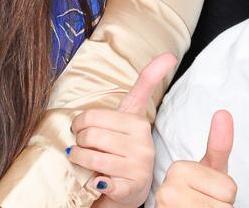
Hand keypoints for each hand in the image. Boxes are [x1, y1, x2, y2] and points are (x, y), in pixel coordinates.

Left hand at [69, 52, 175, 205]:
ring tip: (83, 159)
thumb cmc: (119, 153)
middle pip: (92, 129)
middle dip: (78, 137)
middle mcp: (143, 141)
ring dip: (78, 158)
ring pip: (90, 154)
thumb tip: (167, 56)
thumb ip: (136, 93)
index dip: (153, 73)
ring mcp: (139, 165)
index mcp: (139, 122)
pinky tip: (96, 181)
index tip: (170, 56)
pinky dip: (91, 182)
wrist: (126, 193)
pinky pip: (101, 180)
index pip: (139, 93)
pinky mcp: (130, 187)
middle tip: (83, 143)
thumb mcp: (123, 123)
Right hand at [154, 110, 235, 207]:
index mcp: (178, 169)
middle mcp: (169, 189)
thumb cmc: (194, 197)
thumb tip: (224, 113)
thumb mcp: (209, 172)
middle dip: (218, 207)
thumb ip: (219, 145)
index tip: (204, 193)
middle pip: (225, 201)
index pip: (228, 188)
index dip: (222, 195)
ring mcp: (169, 206)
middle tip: (200, 204)